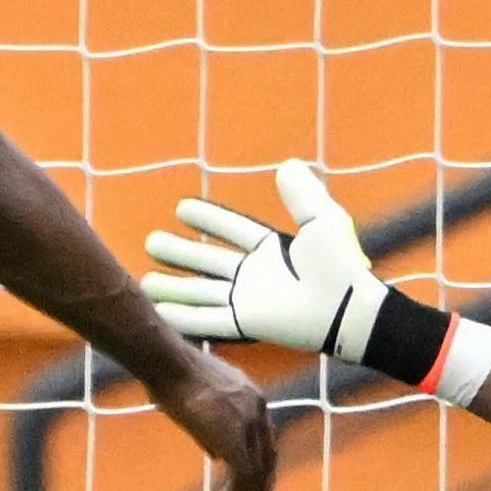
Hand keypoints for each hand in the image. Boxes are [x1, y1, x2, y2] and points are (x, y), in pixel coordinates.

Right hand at [142, 161, 389, 362]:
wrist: (347, 309)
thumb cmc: (340, 266)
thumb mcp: (322, 221)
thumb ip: (302, 194)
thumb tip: (286, 165)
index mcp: (273, 250)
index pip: (233, 230)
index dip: (209, 219)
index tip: (181, 209)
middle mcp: (257, 276)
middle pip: (209, 261)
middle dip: (180, 252)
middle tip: (151, 241)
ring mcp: (249, 301)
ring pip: (201, 292)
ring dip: (173, 287)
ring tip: (144, 281)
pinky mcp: (245, 324)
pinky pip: (206, 320)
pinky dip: (182, 317)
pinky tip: (158, 312)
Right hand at [150, 348, 279, 490]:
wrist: (167, 363)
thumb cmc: (171, 375)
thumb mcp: (199, 401)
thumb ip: (213, 428)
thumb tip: (217, 455)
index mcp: (253, 397)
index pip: (265, 440)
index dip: (260, 466)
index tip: (253, 487)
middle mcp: (258, 409)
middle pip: (267, 459)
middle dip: (258, 489)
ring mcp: (248, 423)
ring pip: (255, 473)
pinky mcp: (233, 438)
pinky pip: (241, 476)